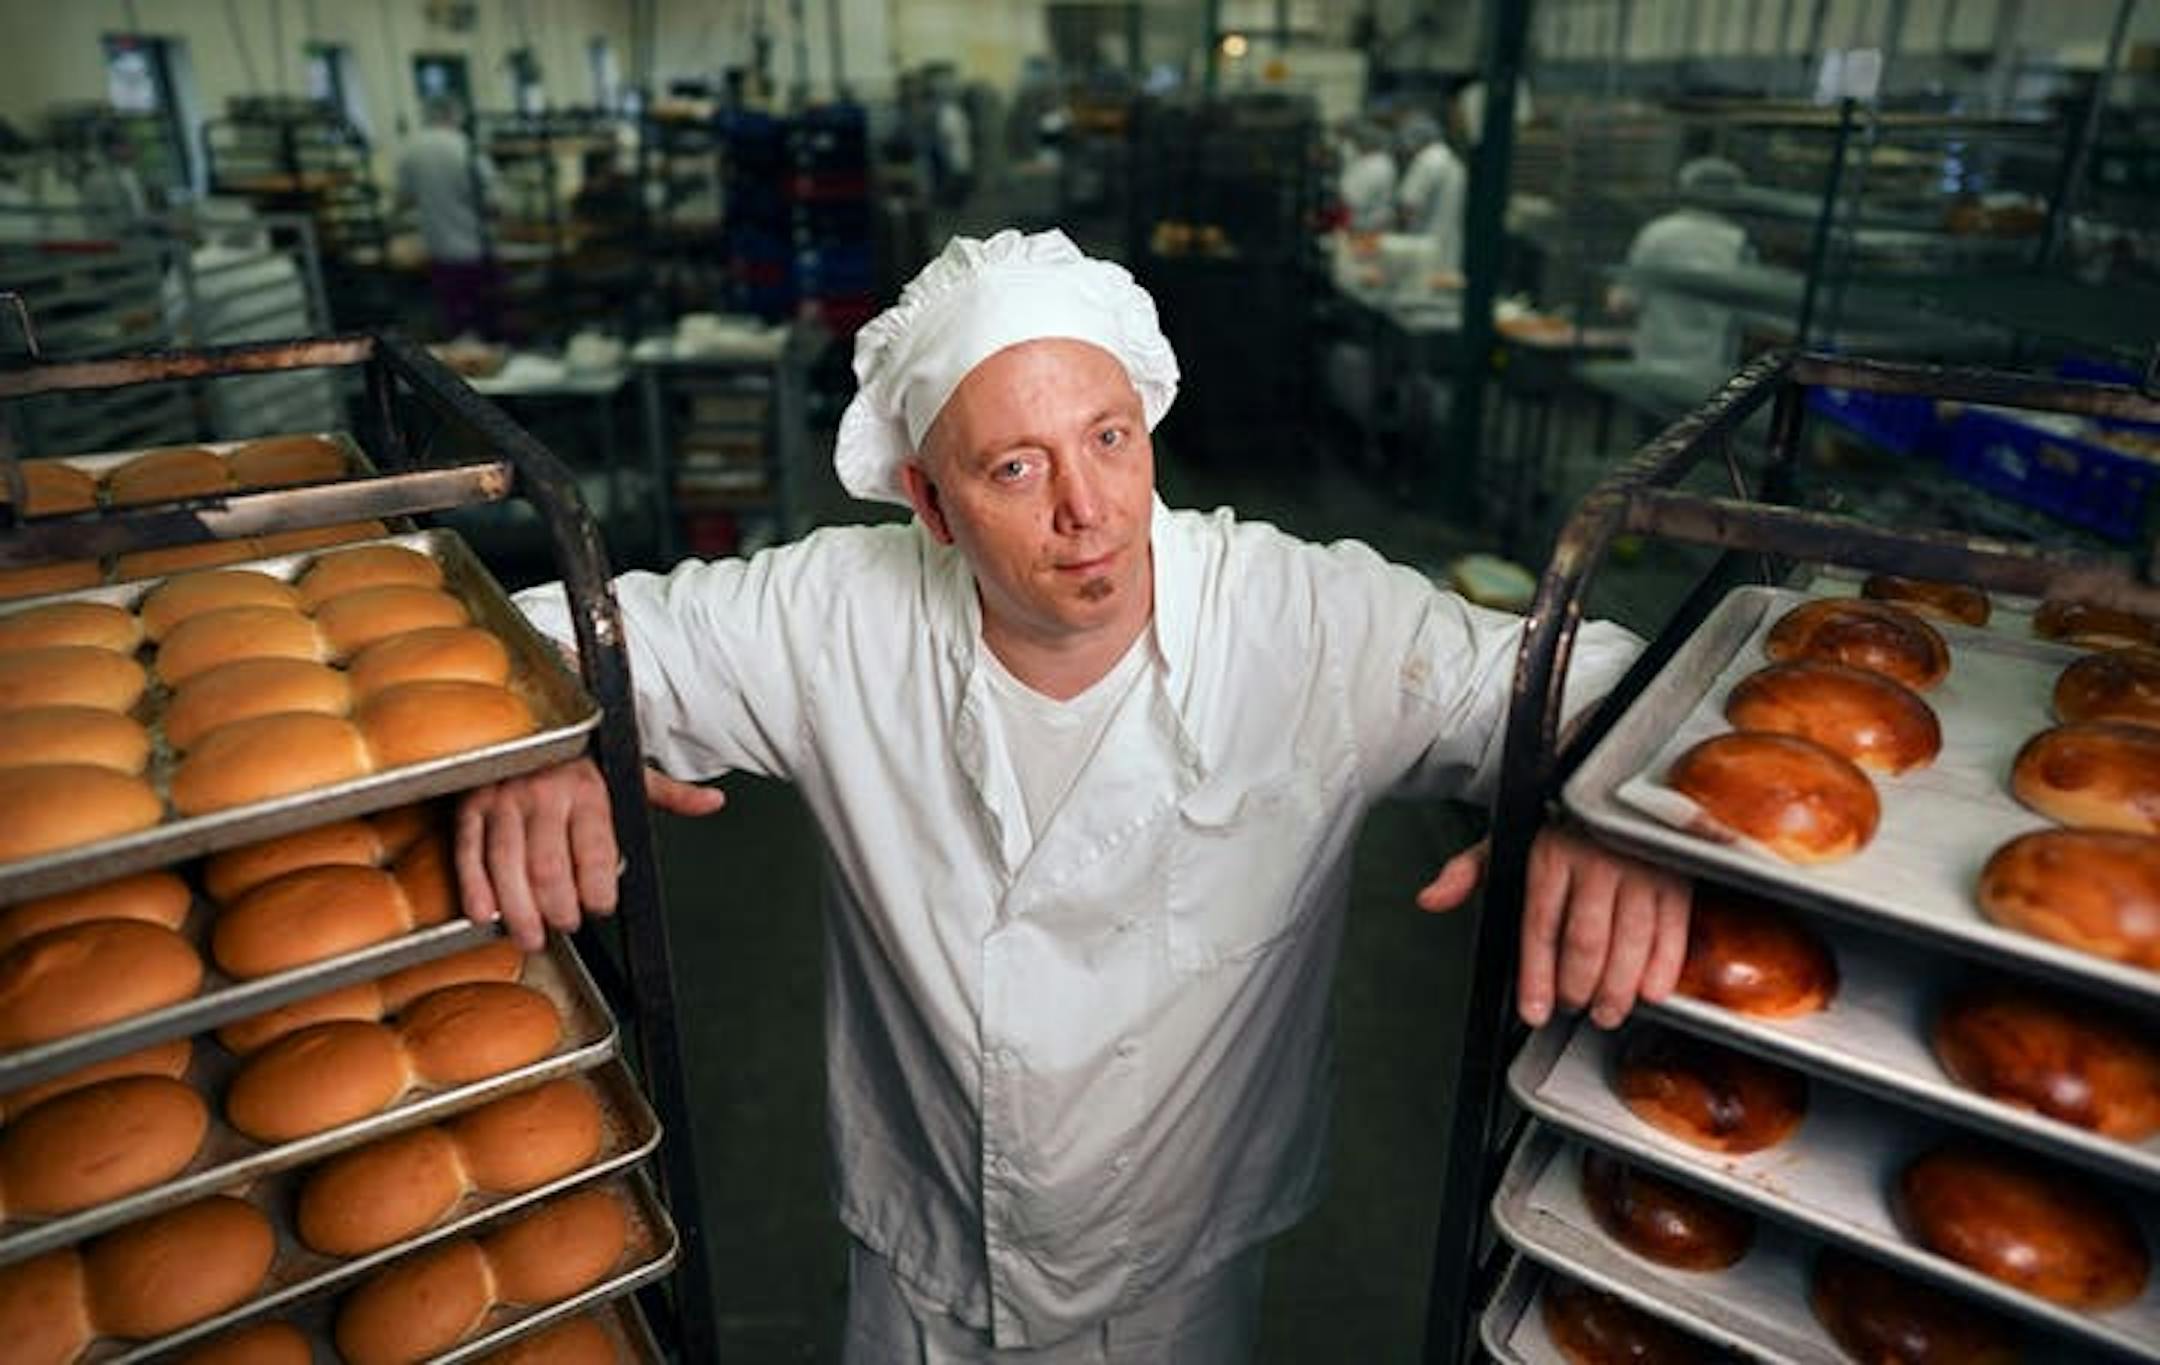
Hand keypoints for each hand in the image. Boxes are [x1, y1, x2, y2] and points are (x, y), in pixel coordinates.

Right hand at [454, 758, 725, 950]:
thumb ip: (668, 792)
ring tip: (531, 936)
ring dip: (518, 909)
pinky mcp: (472, 804)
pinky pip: (469, 850)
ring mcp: (504, 797)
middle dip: (558, 906)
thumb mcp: (627, 767)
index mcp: (588, 786)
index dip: (599, 886)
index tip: (601, 905)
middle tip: (566, 926)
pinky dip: (475, 886)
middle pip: (549, 865)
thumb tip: (713, 802)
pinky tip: (485, 914)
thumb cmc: (581, 753)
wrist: (529, 716)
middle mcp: (545, 791)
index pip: (596, 848)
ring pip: (508, 863)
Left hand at [1417, 827, 1690, 1029]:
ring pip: (1629, 942)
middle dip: (1578, 988)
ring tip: (1606, 1012)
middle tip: (1573, 1009)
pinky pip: (1672, 931)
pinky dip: (1662, 968)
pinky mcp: (1675, 877)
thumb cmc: (1554, 821)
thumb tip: (1432, 898)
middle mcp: (1596, 859)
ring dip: (1618, 989)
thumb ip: (1468, 871)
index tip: (1534, 1011)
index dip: (1536, 977)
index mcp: (1549, 853)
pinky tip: (1649, 992)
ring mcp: (1640, 868)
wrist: (1608, 782)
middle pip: (1586, 941)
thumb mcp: (1507, 837)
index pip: (1539, 927)